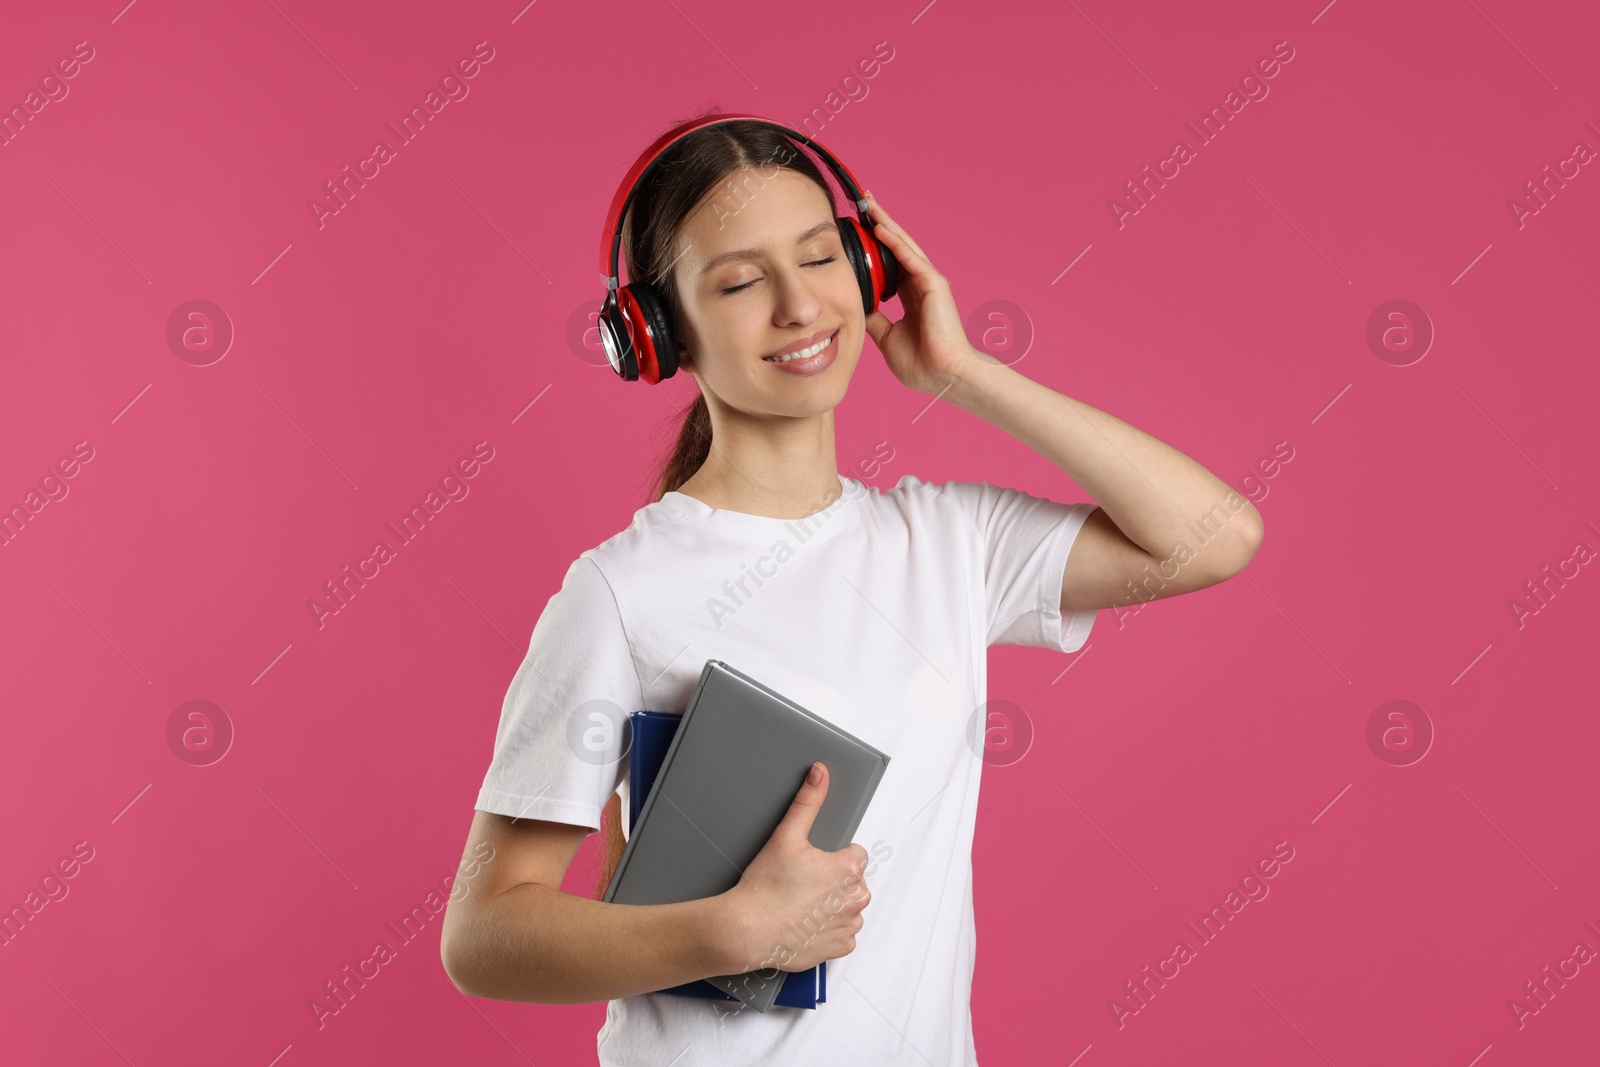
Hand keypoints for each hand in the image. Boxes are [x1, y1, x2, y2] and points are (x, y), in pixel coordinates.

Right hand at [717, 762, 871, 974]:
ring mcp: (849, 926)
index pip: (854, 854)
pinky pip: (842, 935)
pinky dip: (827, 931)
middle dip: (833, 882)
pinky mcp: (839, 947)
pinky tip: (806, 925)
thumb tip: (820, 773)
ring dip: (832, 907)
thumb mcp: (786, 835)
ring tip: (802, 905)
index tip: (810, 865)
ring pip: (848, 908)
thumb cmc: (765, 887)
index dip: (831, 857)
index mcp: (849, 869)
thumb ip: (808, 801)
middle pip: (852, 882)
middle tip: (801, 884)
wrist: (747, 930)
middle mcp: (856, 899)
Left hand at [861, 190, 982, 396]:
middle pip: (897, 247)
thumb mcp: (887, 338)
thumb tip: (858, 307)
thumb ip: (875, 320)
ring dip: (886, 223)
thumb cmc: (922, 364)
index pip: (889, 264)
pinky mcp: (933, 284)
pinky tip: (878, 226)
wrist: (942, 376)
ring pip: (903, 245)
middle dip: (880, 224)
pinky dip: (894, 241)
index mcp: (911, 298)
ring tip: (869, 204)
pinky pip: (910, 257)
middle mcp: (921, 285)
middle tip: (863, 203)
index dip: (874, 247)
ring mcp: (929, 282)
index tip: (857, 232)